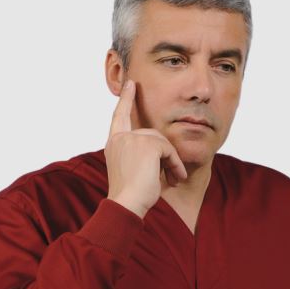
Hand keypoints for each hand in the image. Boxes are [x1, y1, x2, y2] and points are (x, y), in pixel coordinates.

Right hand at [104, 78, 187, 215]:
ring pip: (162, 143)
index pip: (119, 117)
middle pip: (153, 136)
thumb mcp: (133, 171)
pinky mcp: (147, 144)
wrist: (127, 204)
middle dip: (166, 155)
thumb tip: (163, 151)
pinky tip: (174, 179)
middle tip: (173, 177)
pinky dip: (175, 165)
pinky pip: (169, 150)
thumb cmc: (131, 197)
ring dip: (172, 163)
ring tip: (173, 181)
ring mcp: (132, 139)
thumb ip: (142, 155)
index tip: (131, 84)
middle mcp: (120, 138)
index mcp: (114, 144)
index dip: (126, 100)